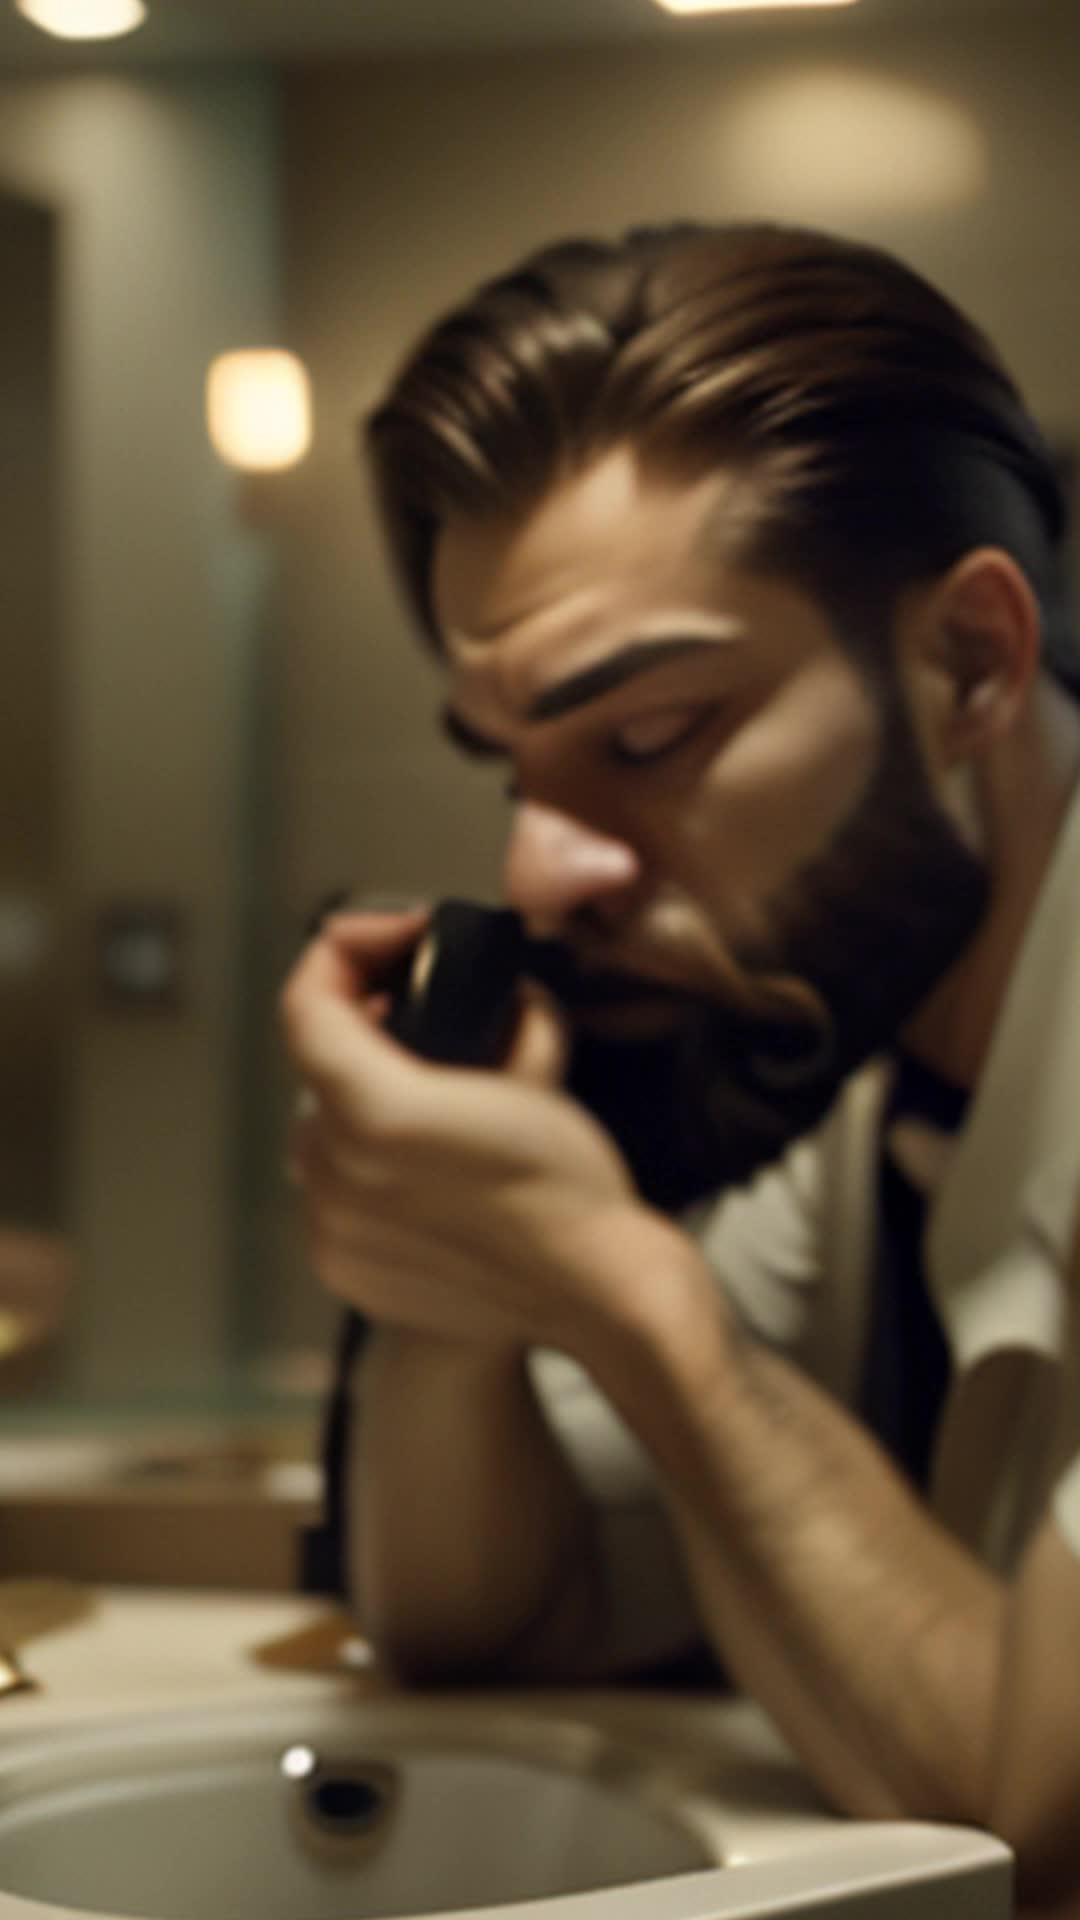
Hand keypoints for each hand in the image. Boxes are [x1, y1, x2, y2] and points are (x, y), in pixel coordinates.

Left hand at [280, 910, 680, 1359]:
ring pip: (323, 1136)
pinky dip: (368, 1174)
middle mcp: (337, 1176)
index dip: (345, 951)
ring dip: (363, 1107)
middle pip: (317, 1070)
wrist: (597, 1289)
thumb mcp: (543, 1060)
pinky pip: (336, 1197)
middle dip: (365, 1036)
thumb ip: (505, 1008)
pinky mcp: (348, 1270)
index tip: (396, 943)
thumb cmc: (575, 1183)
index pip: (307, 1002)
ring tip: (434, 1101)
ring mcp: (335, 1231)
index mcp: (376, 1112)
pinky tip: (427, 1170)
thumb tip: (501, 996)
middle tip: (425, 1017)